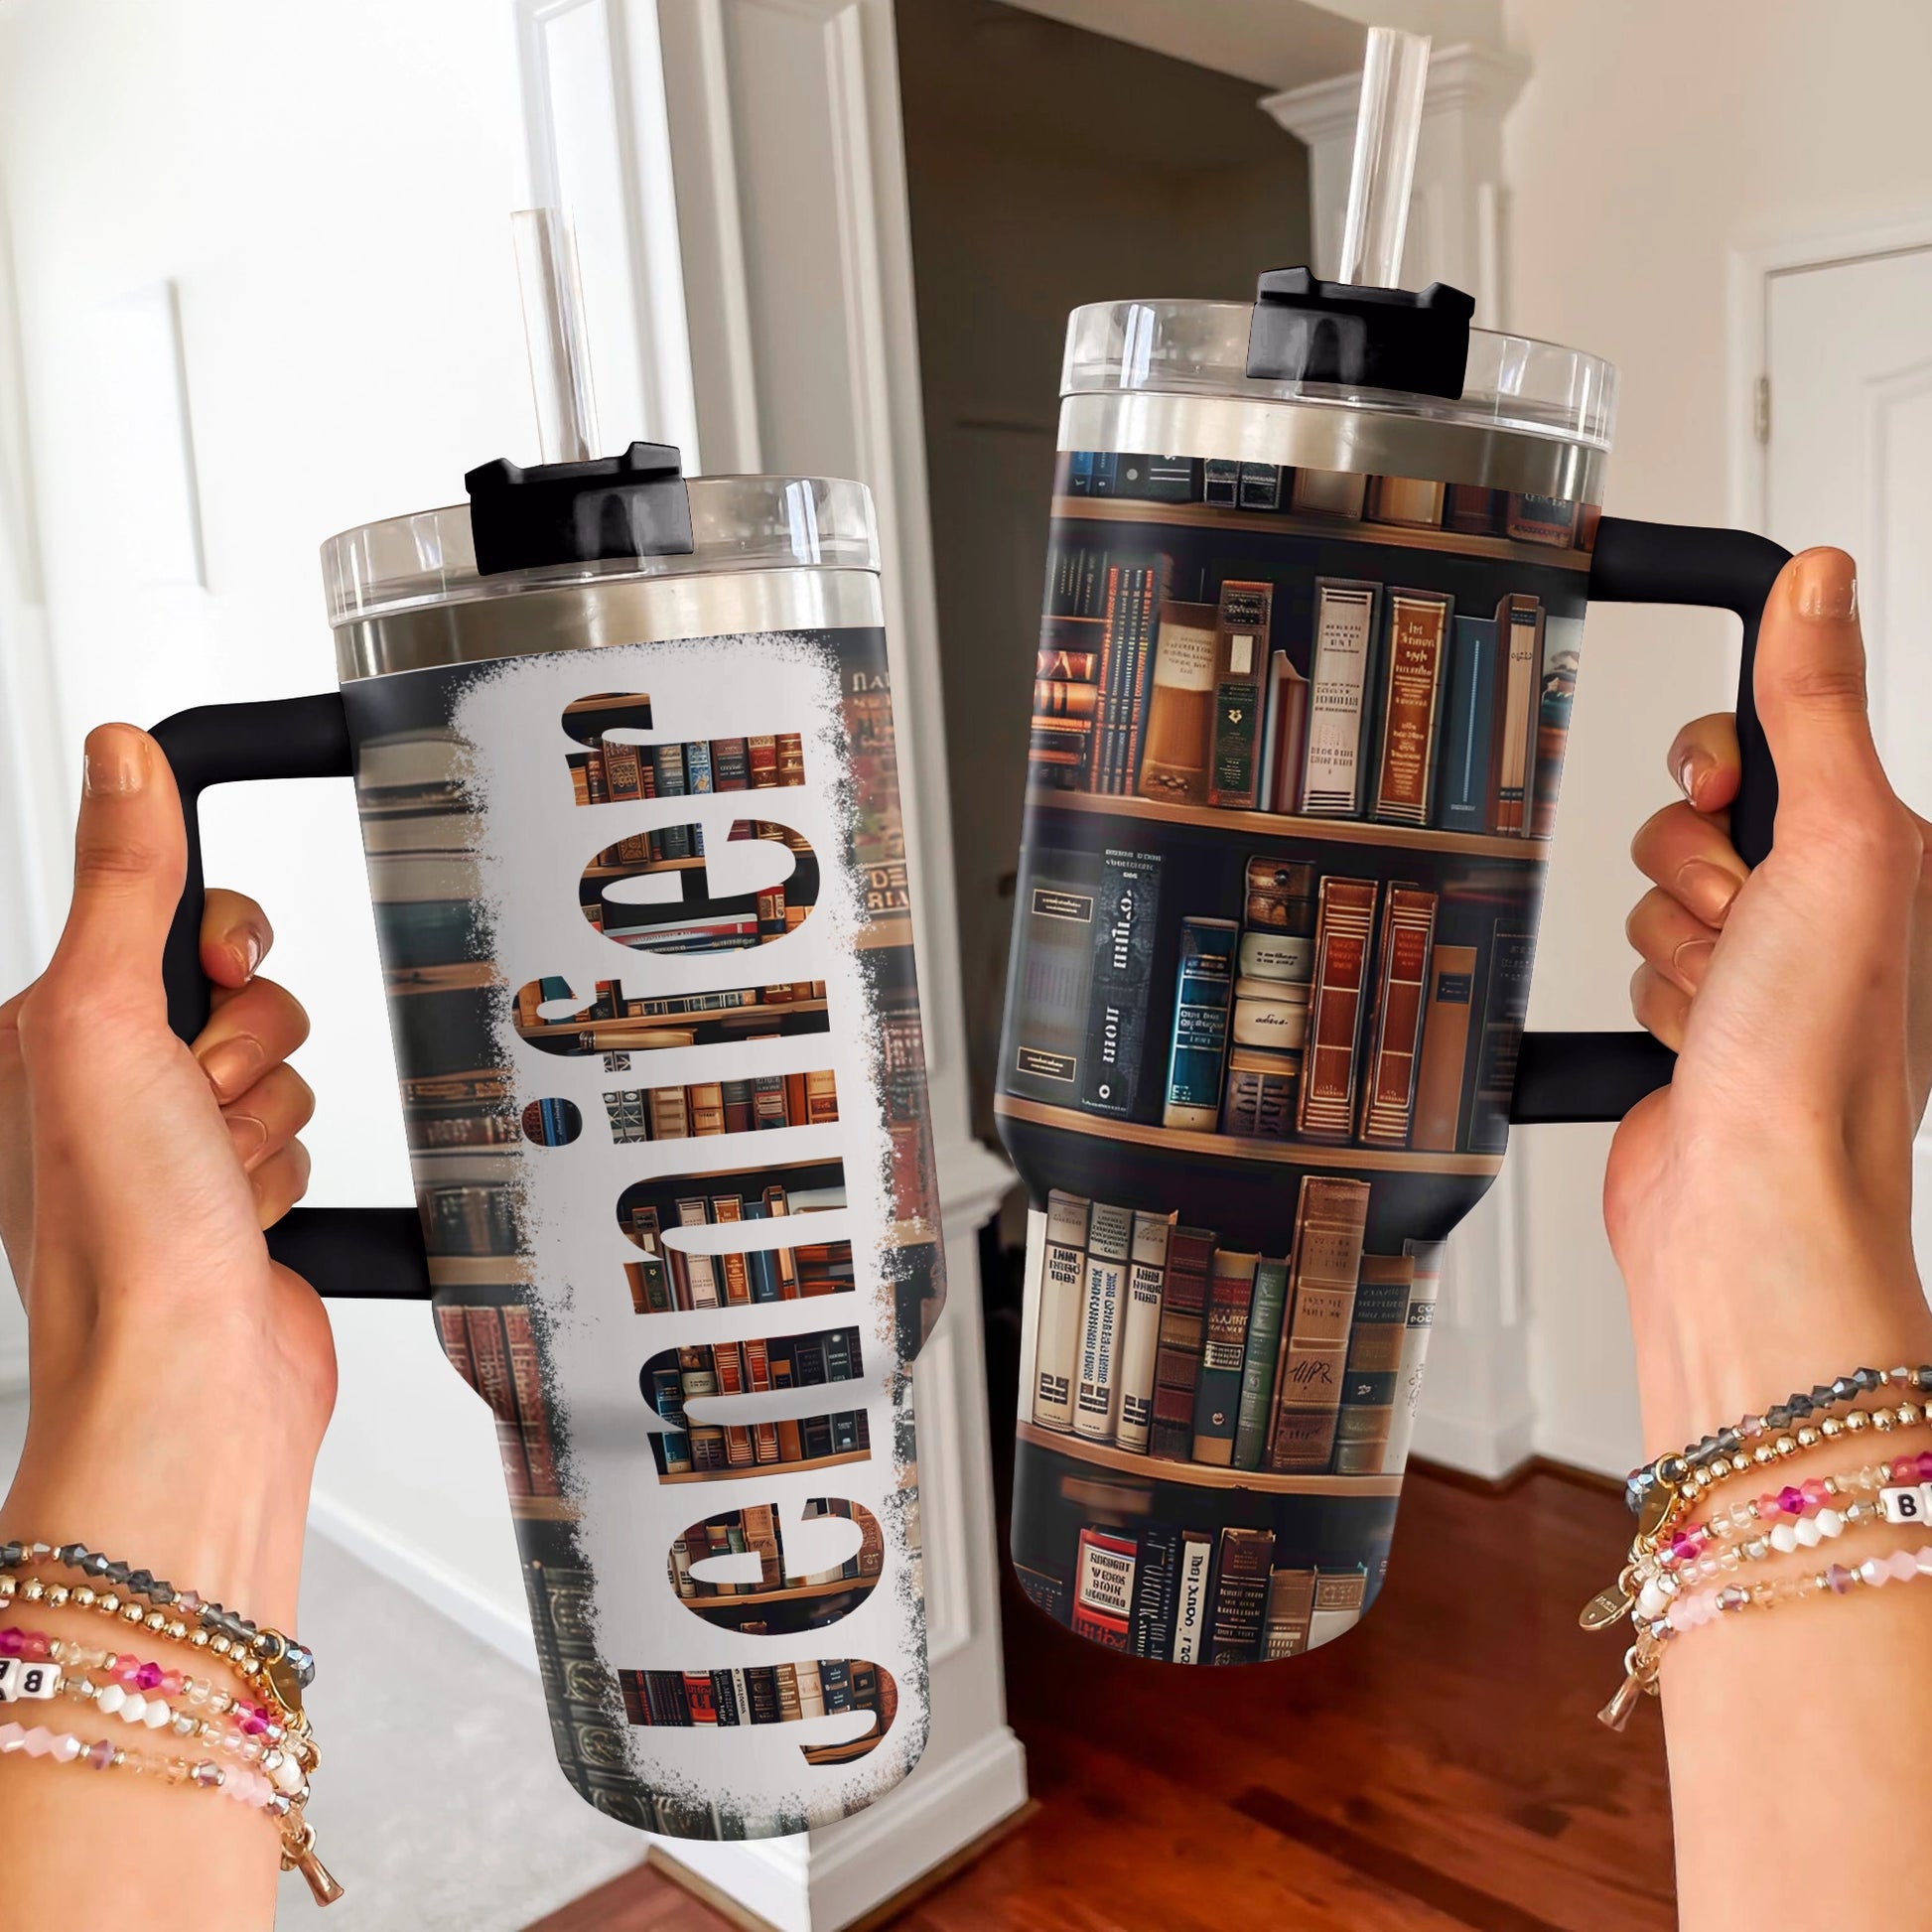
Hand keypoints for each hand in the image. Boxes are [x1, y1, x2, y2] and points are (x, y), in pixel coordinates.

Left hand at [0, 724, 334, 1626]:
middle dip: (250, 1051)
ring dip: (269, 1123)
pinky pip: (304, 1142)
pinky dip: (290, 1177)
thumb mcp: (101, 1021)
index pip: (166, 916)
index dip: (216, 941)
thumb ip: (125, 882)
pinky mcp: (237, 1200)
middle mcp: (108, 1087)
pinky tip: (244, 1215)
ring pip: (283, 1072)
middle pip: (244, 996)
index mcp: (52, 1030)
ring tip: (216, 1177)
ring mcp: (172, 1150)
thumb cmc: (118, 1235)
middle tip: (202, 1099)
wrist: (187, 1381)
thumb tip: (121, 757)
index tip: (212, 975)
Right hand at [1608, 547, 1931, 1447]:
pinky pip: (1635, 969)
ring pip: (1656, 897)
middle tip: (1741, 924)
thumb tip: (1817, 584)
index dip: (1723, 762)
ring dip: (1672, 947)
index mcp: (1882, 849)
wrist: (1754, 1201)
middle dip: (1692, 874)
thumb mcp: (1843, 842)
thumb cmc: (1822, 1056)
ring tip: (1724, 1001)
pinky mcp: (1698, 1026)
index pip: (1771, 738)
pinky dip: (1651, 1002)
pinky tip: (1698, 1039)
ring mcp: (1761, 972)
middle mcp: (1826, 907)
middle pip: (1693, 821)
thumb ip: (1816, 707)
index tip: (1728, 794)